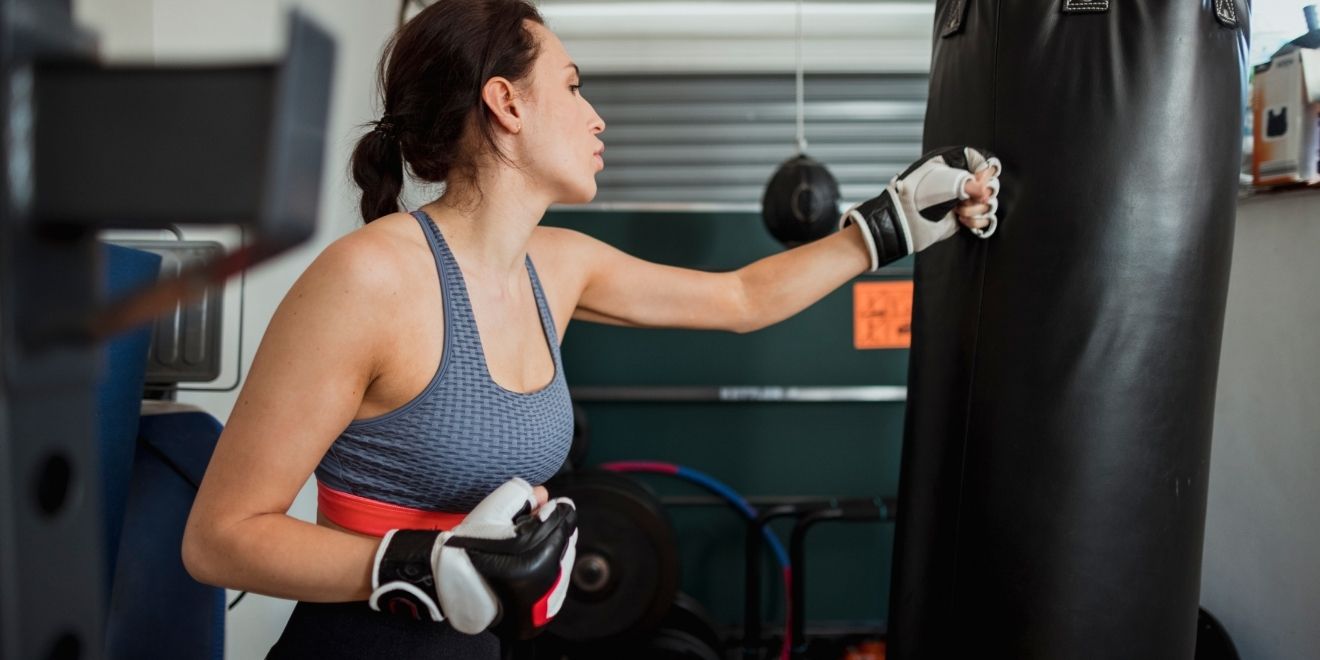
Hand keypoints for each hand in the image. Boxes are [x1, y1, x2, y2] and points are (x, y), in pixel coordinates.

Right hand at [368, 478, 577, 639]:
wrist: (452, 587)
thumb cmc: (468, 549)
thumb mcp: (490, 510)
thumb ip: (520, 494)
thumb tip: (543, 493)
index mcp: (539, 553)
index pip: (565, 520)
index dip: (552, 509)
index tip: (539, 507)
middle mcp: (548, 579)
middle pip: (567, 541)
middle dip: (552, 530)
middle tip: (528, 525)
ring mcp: (547, 600)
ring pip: (564, 563)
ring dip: (552, 550)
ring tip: (525, 547)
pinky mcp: (542, 613)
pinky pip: (558, 585)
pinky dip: (550, 571)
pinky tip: (531, 565)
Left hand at [840, 146, 1002, 271]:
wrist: (904, 222)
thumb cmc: (917, 196)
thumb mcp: (944, 183)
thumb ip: (969, 183)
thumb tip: (985, 192)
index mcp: (951, 163)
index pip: (981, 159)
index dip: (984, 171)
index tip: (978, 181)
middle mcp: (958, 180)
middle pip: (989, 182)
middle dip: (981, 193)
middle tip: (966, 199)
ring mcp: (961, 199)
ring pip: (987, 202)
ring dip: (977, 209)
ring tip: (959, 211)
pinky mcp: (962, 216)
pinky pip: (983, 218)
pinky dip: (976, 221)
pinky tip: (962, 220)